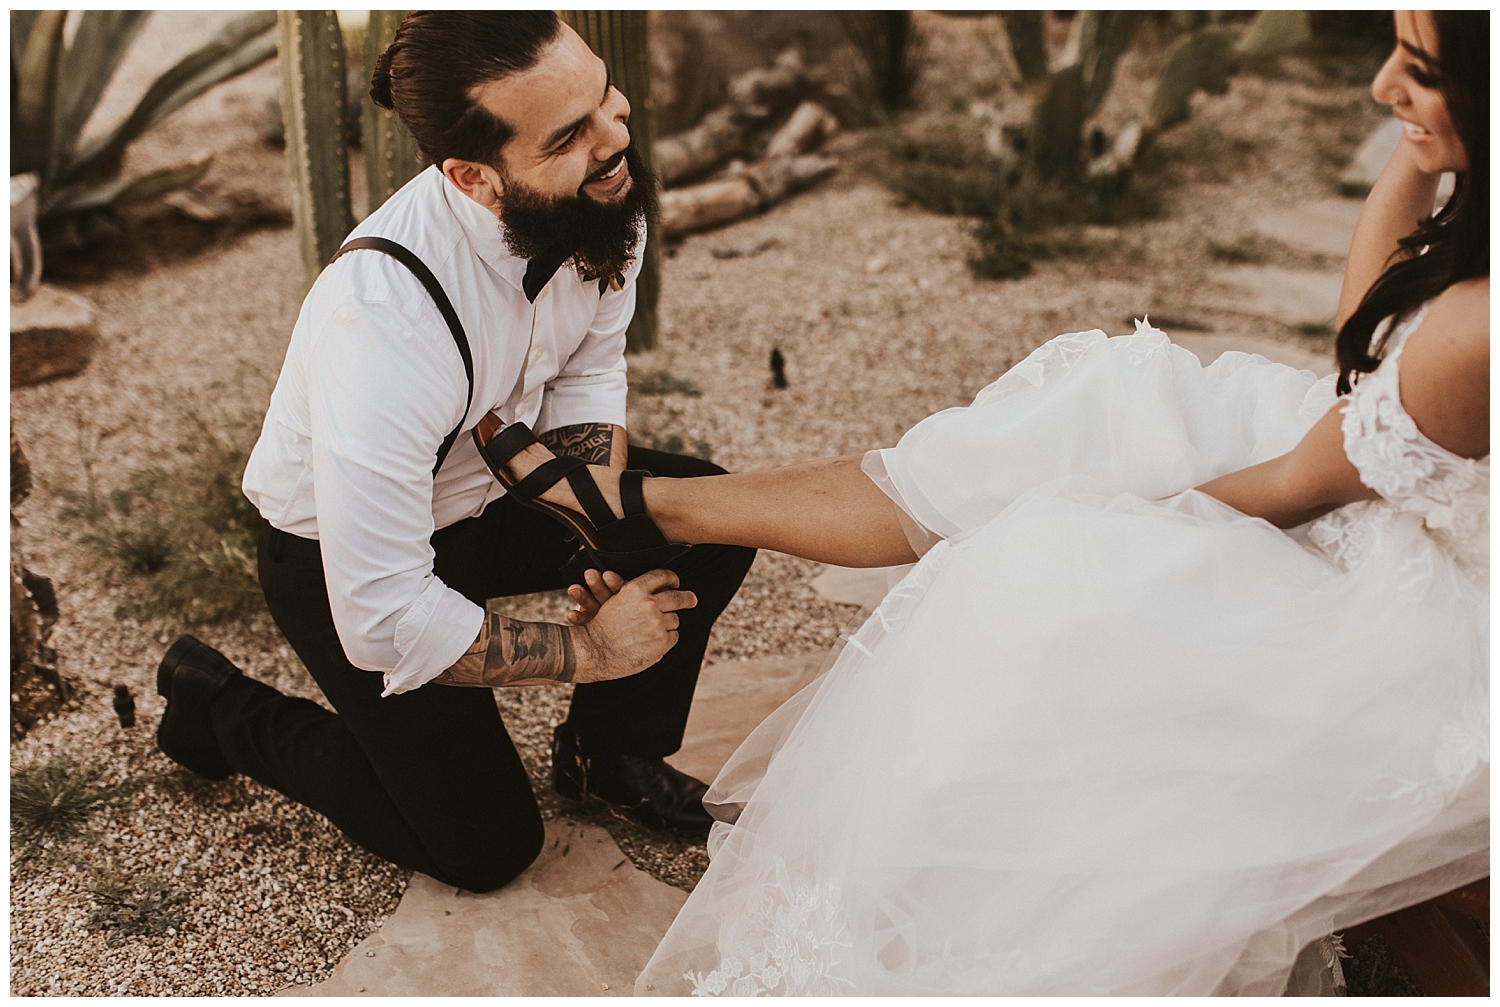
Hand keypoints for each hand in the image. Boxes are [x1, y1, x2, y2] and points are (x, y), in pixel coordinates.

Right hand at [570, 569, 696, 683]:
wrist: (593, 651)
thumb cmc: (600, 626)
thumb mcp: (614, 599)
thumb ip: (635, 592)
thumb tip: (660, 587)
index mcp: (635, 589)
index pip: (662, 577)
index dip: (671, 578)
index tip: (675, 582)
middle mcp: (649, 604)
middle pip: (678, 597)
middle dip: (688, 598)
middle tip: (692, 599)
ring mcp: (657, 623)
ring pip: (675, 619)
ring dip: (668, 622)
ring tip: (656, 627)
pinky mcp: (661, 641)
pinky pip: (673, 635)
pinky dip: (666, 637)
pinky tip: (655, 639)